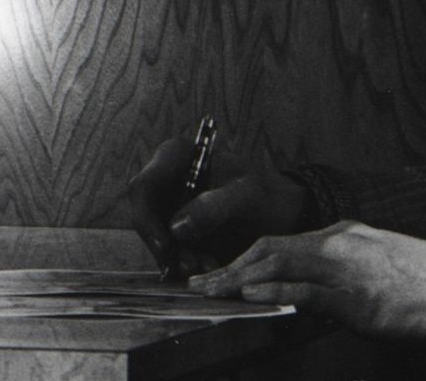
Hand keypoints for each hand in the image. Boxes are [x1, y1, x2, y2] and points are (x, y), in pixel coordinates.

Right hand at [127, 137, 310, 276]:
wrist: (283, 214)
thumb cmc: (266, 194)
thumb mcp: (247, 195)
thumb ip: (213, 206)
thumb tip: (176, 227)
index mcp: (175, 157)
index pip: (143, 189)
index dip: (147, 220)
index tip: (167, 247)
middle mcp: (165, 182)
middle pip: (145, 220)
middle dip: (167, 248)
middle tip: (194, 267)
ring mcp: (169, 209)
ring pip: (157, 241)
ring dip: (179, 260)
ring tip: (210, 267)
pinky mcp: (177, 234)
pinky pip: (171, 254)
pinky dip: (186, 265)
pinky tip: (210, 268)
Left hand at [188, 221, 425, 341]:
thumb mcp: (381, 271)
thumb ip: (344, 280)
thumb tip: (314, 301)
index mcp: (346, 236)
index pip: (281, 242)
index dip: (244, 257)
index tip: (219, 272)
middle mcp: (341, 244)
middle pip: (270, 248)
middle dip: (229, 266)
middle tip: (198, 284)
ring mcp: (349, 268)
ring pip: (279, 264)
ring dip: (237, 278)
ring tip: (209, 292)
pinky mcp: (358, 297)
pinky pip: (306, 291)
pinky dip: (273, 292)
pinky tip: (250, 298)